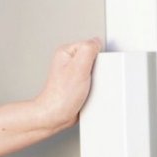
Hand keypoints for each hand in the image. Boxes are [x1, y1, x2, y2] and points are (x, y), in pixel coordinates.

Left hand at [0, 37, 101, 156]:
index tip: (96, 66)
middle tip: (93, 78)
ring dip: (100, 79)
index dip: (98, 56)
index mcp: (66, 52)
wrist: (56, 115)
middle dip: (100, 68)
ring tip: (91, 87)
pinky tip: (92, 92)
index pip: (91, 45)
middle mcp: (69, 61)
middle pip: (95, 58)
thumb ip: (88, 50)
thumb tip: (96, 41)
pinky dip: (97, 86)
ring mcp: (74, 73)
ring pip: (97, 70)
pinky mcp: (79, 84)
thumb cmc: (61, 95)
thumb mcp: (79, 67)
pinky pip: (95, 81)